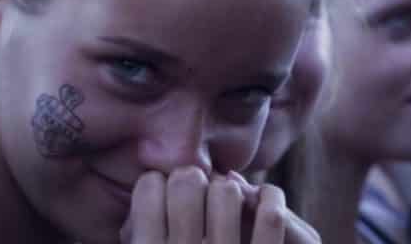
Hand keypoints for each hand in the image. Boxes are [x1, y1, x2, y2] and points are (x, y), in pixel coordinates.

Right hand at [121, 167, 320, 243]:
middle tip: (195, 192)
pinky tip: (266, 198)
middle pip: (187, 180)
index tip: (165, 193)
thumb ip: (139, 232)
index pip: (149, 185)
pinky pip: (271, 218)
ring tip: (226, 203)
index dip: (157, 182)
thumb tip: (152, 183)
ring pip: (227, 192)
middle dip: (192, 179)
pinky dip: (271, 199)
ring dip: (228, 190)